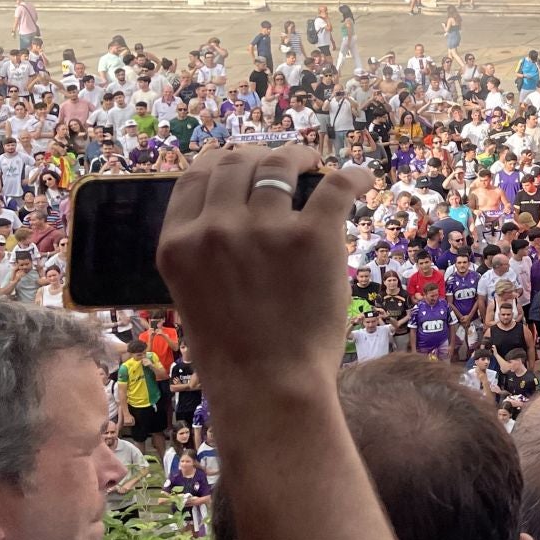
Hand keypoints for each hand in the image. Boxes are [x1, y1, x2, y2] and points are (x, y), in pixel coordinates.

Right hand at [156, 145, 370, 394]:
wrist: (269, 385)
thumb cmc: (235, 353)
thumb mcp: (194, 295)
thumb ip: (205, 253)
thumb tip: (235, 213)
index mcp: (177, 244)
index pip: (194, 176)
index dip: (221, 160)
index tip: (242, 160)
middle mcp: (215, 229)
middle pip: (236, 162)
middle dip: (261, 154)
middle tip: (285, 160)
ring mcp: (264, 229)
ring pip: (281, 164)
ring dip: (301, 157)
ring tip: (315, 162)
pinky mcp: (313, 236)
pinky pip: (336, 184)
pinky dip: (352, 175)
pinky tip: (362, 178)